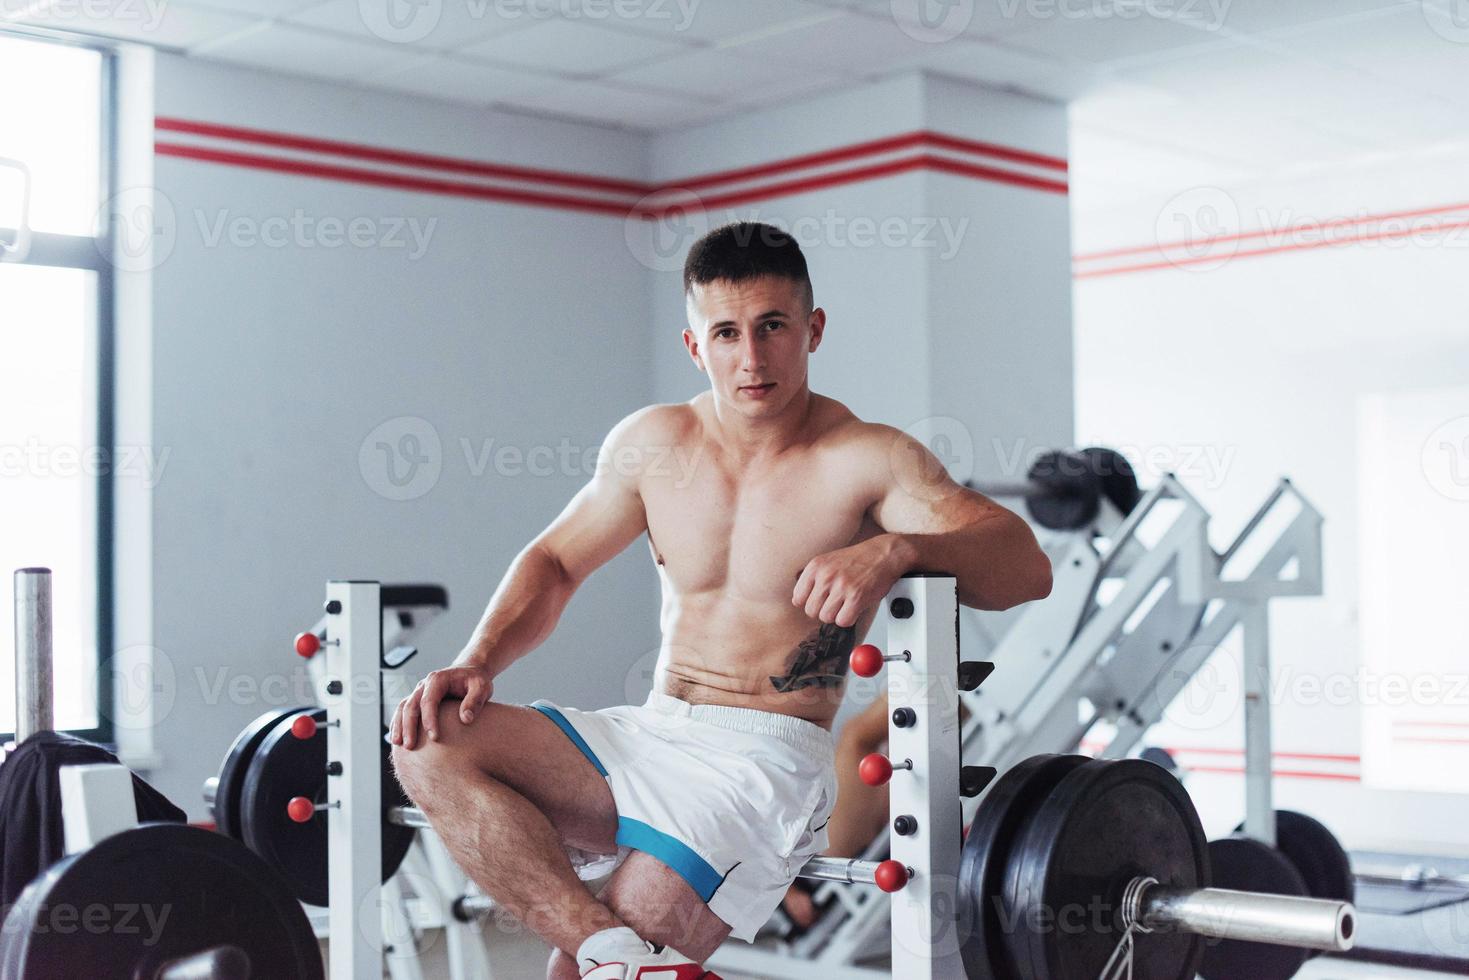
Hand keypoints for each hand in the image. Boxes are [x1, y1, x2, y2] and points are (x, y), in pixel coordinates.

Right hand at [390, 663, 494, 749]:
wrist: (470, 672)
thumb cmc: (476, 681)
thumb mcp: (481, 687)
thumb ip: (475, 701)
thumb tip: (466, 719)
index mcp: (438, 679)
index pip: (429, 700)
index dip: (429, 719)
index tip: (434, 738)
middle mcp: (424, 685)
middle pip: (411, 705)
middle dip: (408, 726)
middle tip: (410, 746)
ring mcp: (419, 692)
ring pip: (403, 708)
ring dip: (399, 726)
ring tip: (398, 744)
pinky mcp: (418, 700)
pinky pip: (403, 711)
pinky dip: (398, 724)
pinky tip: (397, 739)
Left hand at [793, 535, 910, 627]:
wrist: (883, 554)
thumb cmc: (858, 559)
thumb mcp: (828, 560)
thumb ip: (811, 578)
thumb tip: (796, 599)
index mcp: (815, 566)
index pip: (798, 598)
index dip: (809, 602)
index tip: (819, 601)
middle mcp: (826, 575)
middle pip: (811, 611)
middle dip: (822, 611)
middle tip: (835, 603)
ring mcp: (841, 586)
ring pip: (826, 617)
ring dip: (836, 615)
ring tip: (845, 604)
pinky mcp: (857, 597)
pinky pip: (843, 621)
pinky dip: (849, 618)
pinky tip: (854, 608)